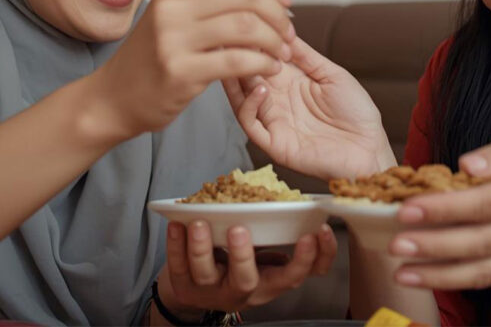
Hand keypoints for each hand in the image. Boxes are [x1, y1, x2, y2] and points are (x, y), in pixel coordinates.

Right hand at [90, 0, 295, 138]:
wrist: (114, 97)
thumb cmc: (150, 59)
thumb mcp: (172, 17)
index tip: (285, 4)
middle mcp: (173, 8)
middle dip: (277, 14)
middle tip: (288, 32)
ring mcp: (174, 39)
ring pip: (246, 26)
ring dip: (274, 40)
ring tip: (283, 53)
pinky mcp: (181, 71)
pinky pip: (237, 61)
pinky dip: (263, 64)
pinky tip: (270, 69)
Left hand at [158, 220, 337, 314]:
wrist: (198, 286)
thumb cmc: (239, 260)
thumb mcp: (263, 251)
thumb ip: (275, 232)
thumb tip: (290, 197)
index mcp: (268, 282)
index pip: (294, 276)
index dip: (309, 258)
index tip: (315, 233)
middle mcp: (243, 291)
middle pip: (246, 281)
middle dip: (242, 256)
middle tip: (239, 229)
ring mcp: (211, 291)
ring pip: (206, 275)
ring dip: (201, 248)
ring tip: (199, 223)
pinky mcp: (185, 288)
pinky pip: (178, 267)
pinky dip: (176, 245)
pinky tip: (176, 224)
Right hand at [223, 36, 394, 180]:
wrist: (369, 149)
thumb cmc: (356, 114)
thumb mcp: (332, 75)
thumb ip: (306, 56)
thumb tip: (285, 30)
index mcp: (291, 82)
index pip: (262, 59)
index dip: (252, 43)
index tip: (245, 22)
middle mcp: (278, 100)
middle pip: (246, 76)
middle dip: (238, 56)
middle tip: (229, 37)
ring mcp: (274, 121)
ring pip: (241, 98)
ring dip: (236, 78)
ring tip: (241, 57)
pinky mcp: (275, 143)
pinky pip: (251, 124)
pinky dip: (249, 104)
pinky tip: (260, 87)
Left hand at [386, 129, 490, 289]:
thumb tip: (464, 164)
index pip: (489, 202)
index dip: (447, 208)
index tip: (410, 207)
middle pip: (483, 241)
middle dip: (435, 245)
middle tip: (395, 243)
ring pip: (487, 271)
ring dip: (441, 275)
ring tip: (403, 273)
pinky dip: (461, 282)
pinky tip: (431, 279)